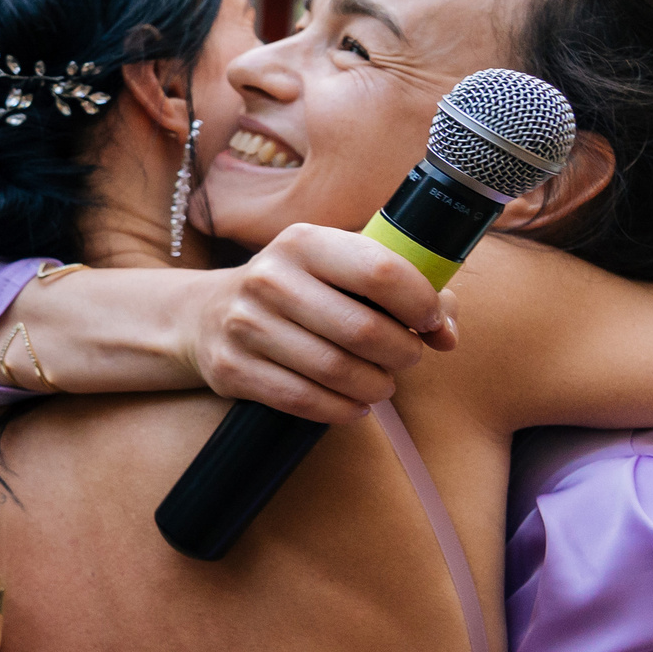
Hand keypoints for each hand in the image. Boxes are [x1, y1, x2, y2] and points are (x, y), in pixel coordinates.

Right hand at [176, 224, 457, 422]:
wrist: (206, 314)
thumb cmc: (300, 292)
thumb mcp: (341, 271)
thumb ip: (407, 291)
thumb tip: (447, 336)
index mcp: (303, 242)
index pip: (380, 272)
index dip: (420, 303)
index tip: (430, 323)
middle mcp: (269, 278)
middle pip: (363, 330)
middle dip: (402, 354)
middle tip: (406, 358)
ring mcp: (244, 325)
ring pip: (335, 370)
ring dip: (375, 386)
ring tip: (381, 383)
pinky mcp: (231, 369)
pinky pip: (303, 400)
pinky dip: (341, 409)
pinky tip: (353, 404)